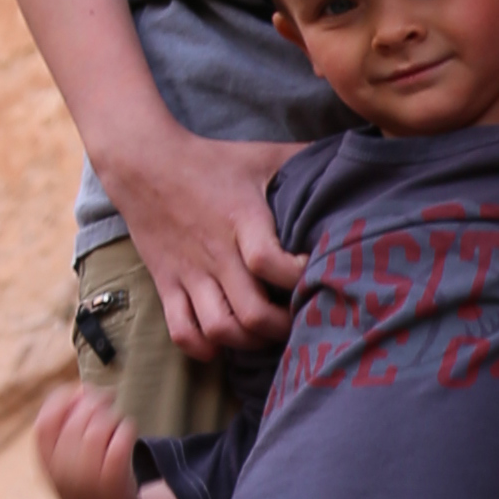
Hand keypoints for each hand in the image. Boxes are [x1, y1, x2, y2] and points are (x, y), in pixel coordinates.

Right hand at [35, 383, 182, 498]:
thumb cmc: (90, 483)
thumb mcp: (68, 462)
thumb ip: (69, 429)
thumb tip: (82, 388)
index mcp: (48, 467)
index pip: (44, 425)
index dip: (60, 401)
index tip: (77, 390)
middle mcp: (64, 474)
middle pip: (76, 421)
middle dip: (94, 402)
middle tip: (107, 398)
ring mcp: (89, 480)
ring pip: (99, 428)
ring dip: (111, 415)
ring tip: (117, 419)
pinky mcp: (114, 482)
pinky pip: (120, 442)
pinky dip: (126, 428)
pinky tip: (128, 429)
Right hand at [100, 123, 304, 356]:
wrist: (142, 162)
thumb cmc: (211, 160)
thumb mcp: (262, 155)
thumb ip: (306, 159)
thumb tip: (356, 151)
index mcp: (242, 219)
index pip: (270, 263)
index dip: (298, 279)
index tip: (317, 274)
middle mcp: (215, 252)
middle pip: (251, 313)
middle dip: (283, 327)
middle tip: (300, 319)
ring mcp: (189, 273)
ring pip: (219, 330)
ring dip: (248, 342)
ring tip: (265, 333)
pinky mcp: (166, 284)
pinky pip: (182, 332)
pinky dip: (204, 348)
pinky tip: (223, 342)